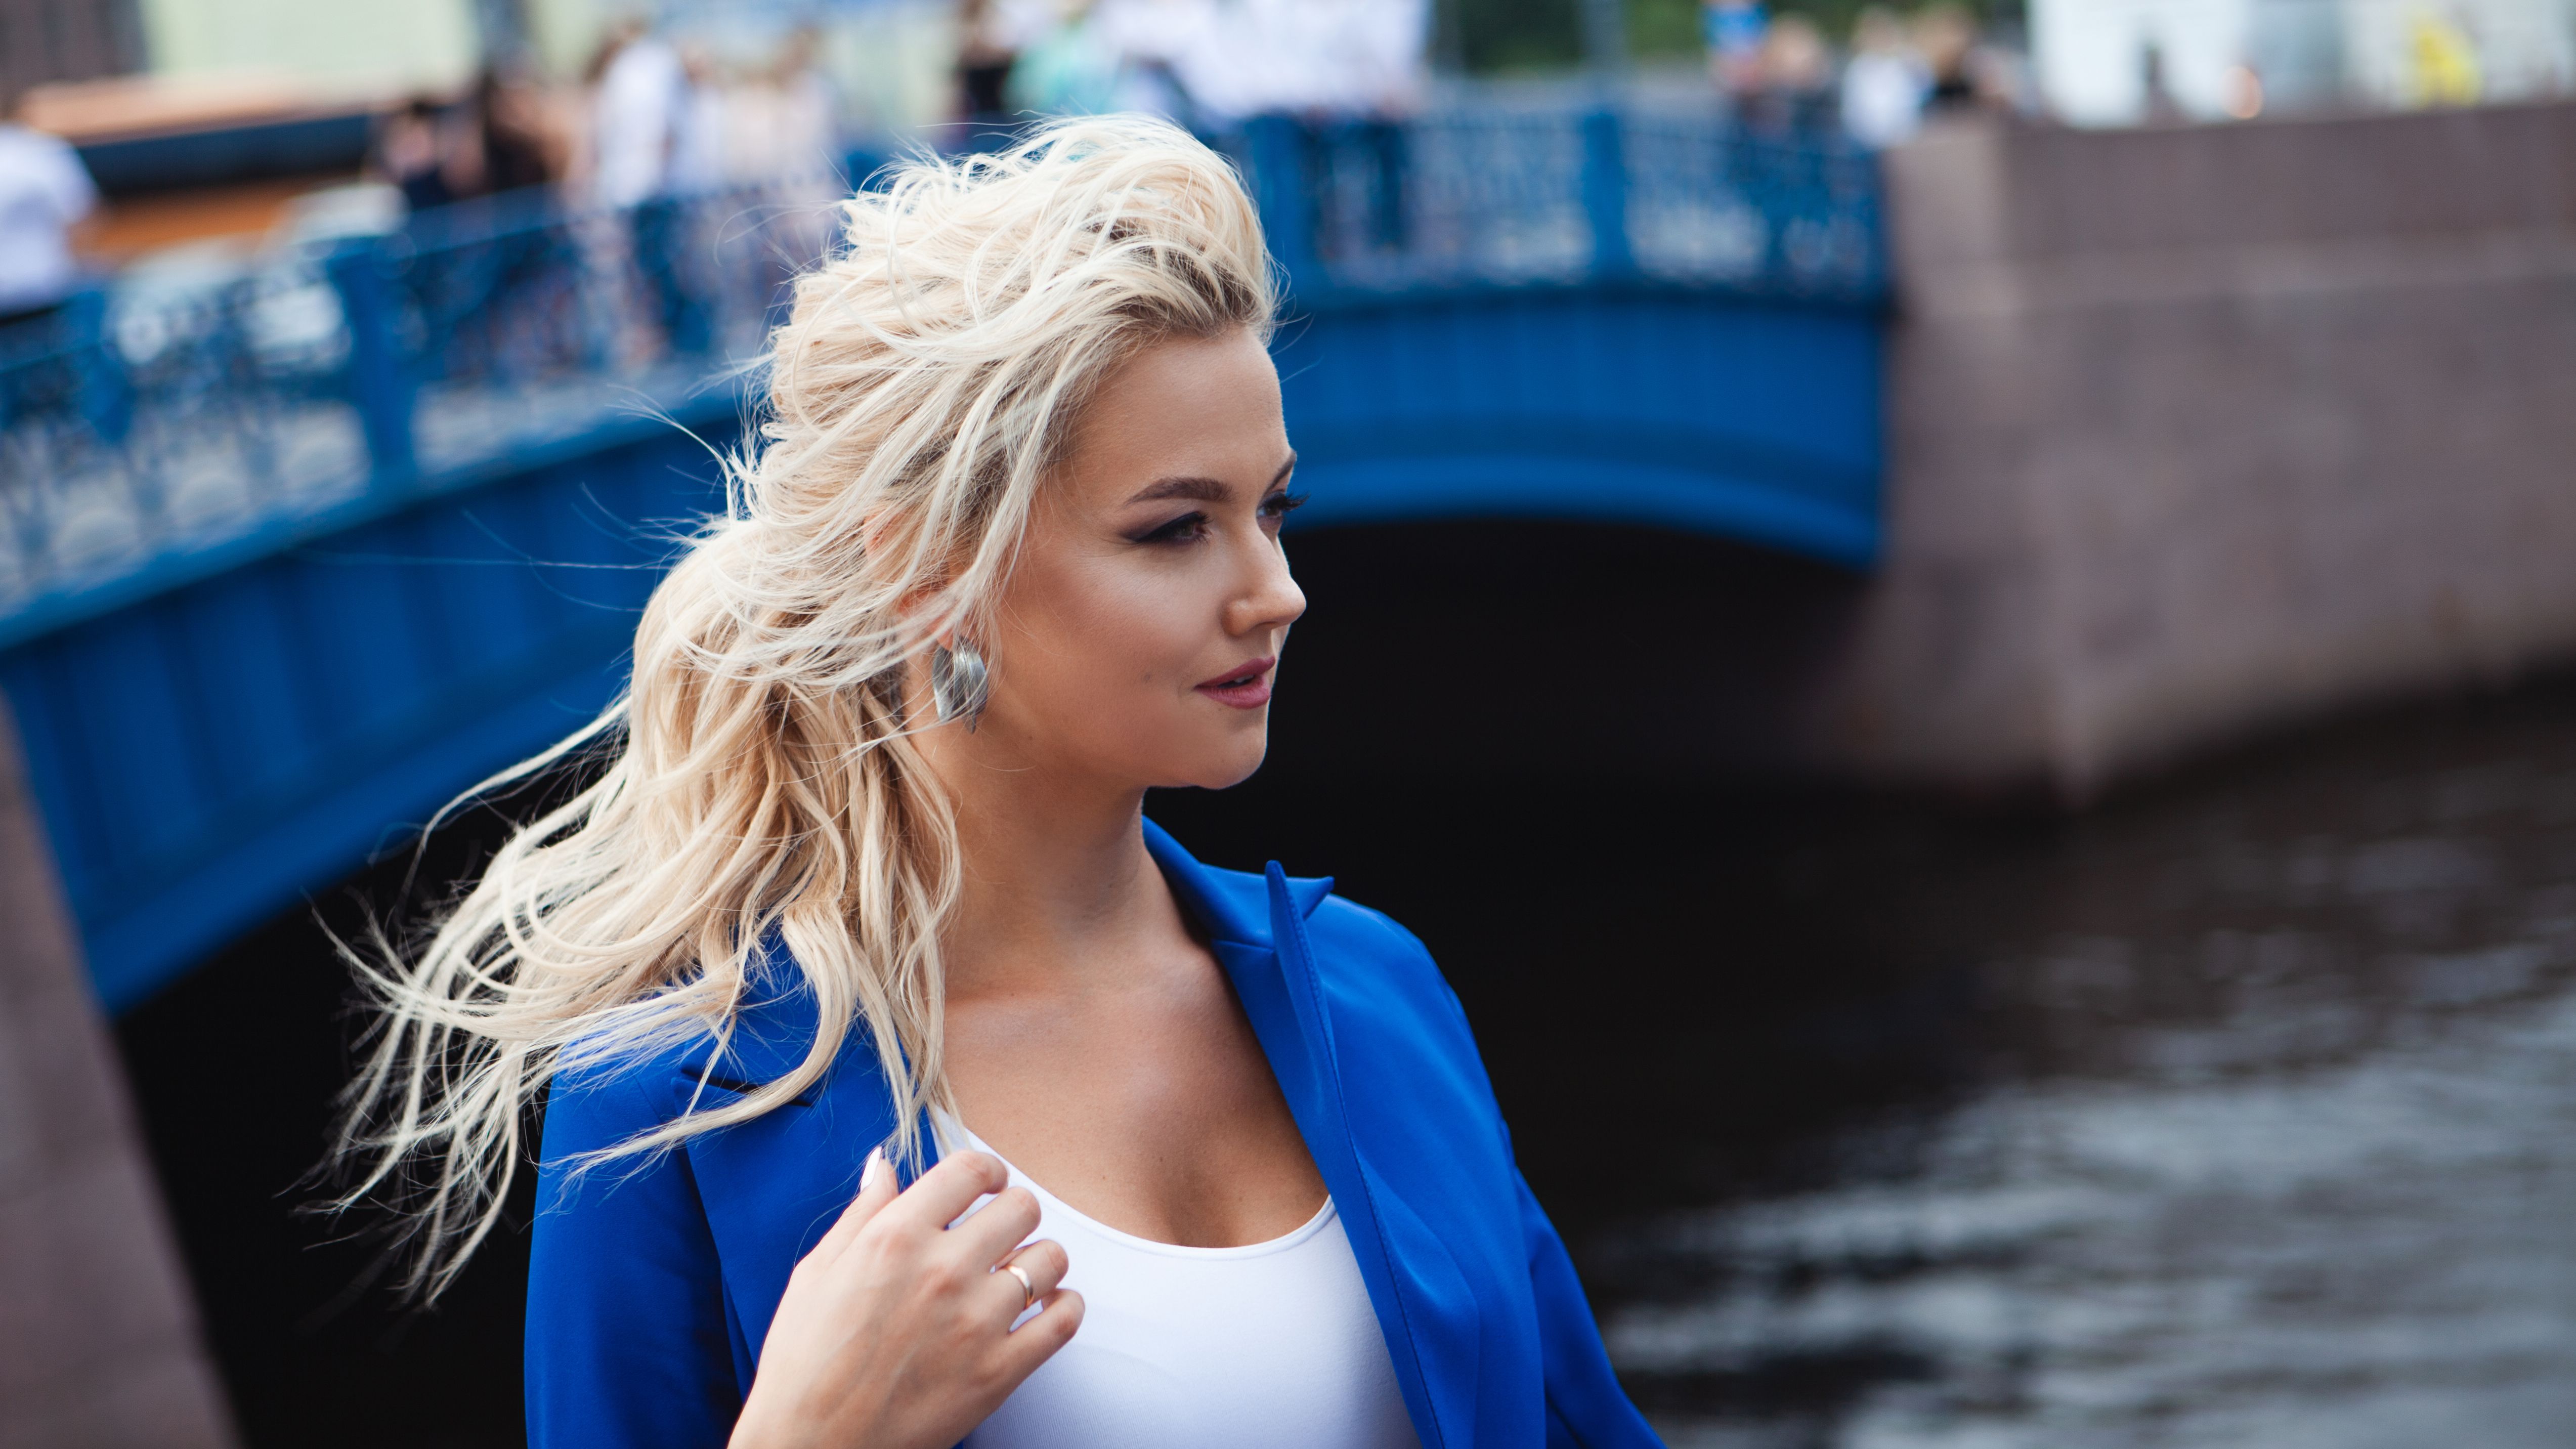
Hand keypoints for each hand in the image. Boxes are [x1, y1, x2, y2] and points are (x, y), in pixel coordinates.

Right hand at [728, 1147, 1081, 1448]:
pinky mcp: (998, 1371)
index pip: (972, 1169)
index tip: (987, 1184)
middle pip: (1022, 1206)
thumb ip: (861, 1214)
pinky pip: (1064, 1320)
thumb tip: (886, 1167)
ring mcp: (975, 1321)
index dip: (987, 1170)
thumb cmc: (804, 1363)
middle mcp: (942, 1270)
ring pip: (1050, 1258)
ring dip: (1038, 1260)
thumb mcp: (816, 1273)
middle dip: (1013, 1212)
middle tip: (1000, 1233)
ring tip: (1018, 1273)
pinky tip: (1045, 1307)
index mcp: (895, 1237)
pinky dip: (1063, 1307)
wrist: (810, 1445)